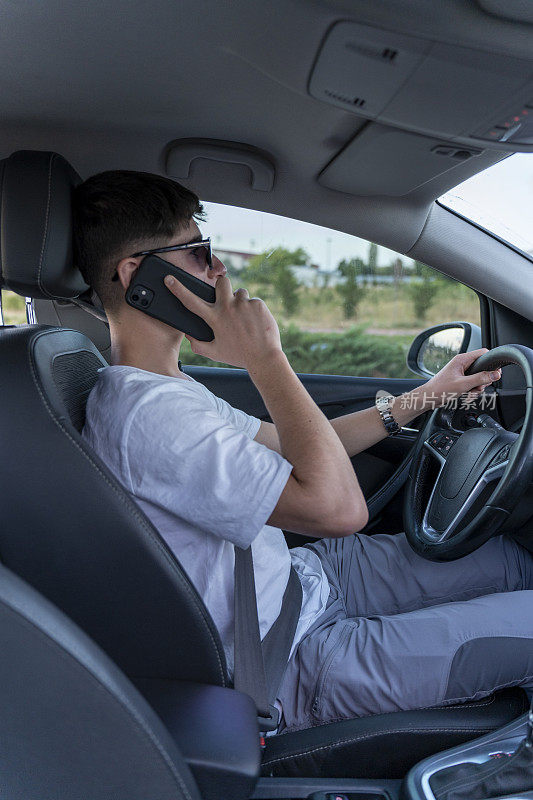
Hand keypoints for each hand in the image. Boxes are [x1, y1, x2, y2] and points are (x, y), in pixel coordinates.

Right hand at [163, 274, 281, 368]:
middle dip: (222, 286)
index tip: (169, 278)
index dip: (178, 288)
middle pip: (221, 282)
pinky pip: (254, 301)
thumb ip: (198, 344)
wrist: (264, 358)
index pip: (191, 301)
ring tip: (245, 318)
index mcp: (214, 318)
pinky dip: (254, 310)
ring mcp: (244, 304)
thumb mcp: (215, 353)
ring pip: (240, 292)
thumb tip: (188, 336)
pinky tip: (256, 322)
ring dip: (240, 302)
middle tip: (226, 298)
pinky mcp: (258, 304)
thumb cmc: (239, 356)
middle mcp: (227, 307)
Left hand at [421, 348, 501, 410]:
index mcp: (462, 359)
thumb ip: (481, 378)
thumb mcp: (464, 384)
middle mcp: (462, 364)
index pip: (483, 353)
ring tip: (469, 393)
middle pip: (483, 368)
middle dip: (483, 380)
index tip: (496, 372)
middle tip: (478, 387)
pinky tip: (466, 395)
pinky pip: (473, 384)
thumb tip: (495, 374)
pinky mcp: (460, 380)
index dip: (492, 362)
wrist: (429, 397)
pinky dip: (472, 391)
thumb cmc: (440, 389)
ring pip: (478, 378)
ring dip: (477, 387)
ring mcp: (461, 372)